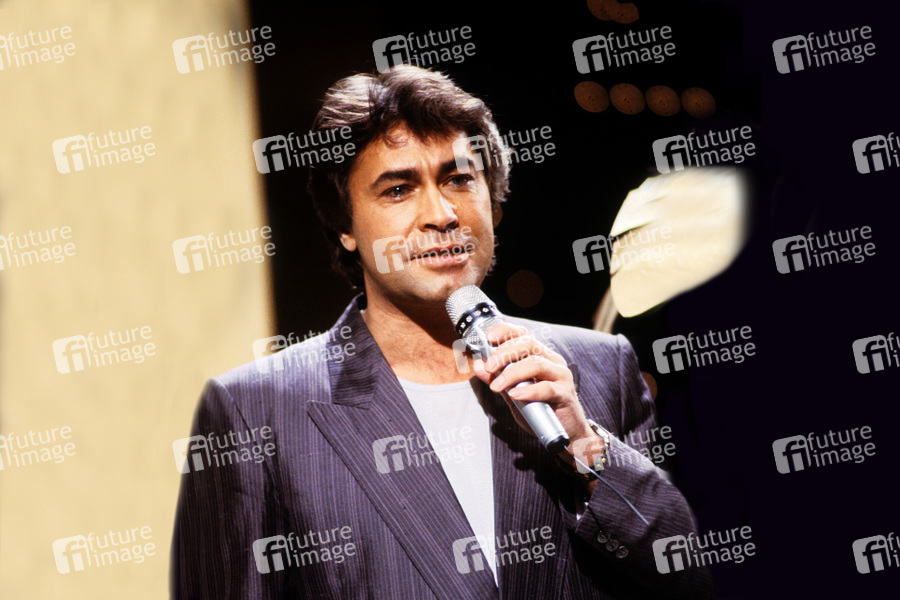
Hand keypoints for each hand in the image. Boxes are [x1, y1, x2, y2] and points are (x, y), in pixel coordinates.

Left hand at [471, 322, 600, 461]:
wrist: (567, 432)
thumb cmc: (541, 409)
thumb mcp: (513, 393)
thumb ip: (498, 379)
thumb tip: (479, 366)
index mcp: (540, 356)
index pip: (523, 335)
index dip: (506, 332)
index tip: (489, 337)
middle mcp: (552, 361)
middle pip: (528, 344)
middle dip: (504, 353)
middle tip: (489, 366)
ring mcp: (561, 376)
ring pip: (536, 363)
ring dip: (512, 373)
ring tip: (497, 386)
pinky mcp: (565, 394)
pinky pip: (547, 388)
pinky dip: (529, 391)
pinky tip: (515, 395)